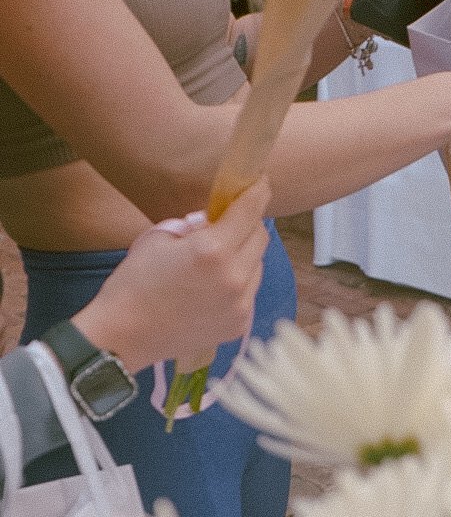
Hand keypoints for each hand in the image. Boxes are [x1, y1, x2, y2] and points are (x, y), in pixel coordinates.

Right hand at [72, 179, 270, 375]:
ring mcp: (240, 305)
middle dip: (248, 224)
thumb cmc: (134, 282)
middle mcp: (234, 278)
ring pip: (257, 266)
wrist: (124, 335)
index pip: (249, 211)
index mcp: (213, 250)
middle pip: (260, 238)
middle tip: (229, 222)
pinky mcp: (240, 324)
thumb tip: (217, 220)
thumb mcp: (160, 237)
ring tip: (214, 260)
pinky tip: (212, 287)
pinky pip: (249, 292)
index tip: (261, 182)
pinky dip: (238, 282)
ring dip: (244, 255)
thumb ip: (195, 225)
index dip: (258, 192)